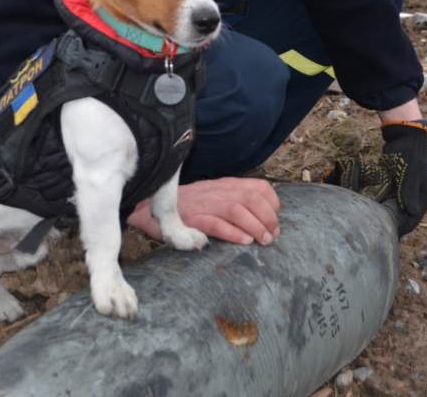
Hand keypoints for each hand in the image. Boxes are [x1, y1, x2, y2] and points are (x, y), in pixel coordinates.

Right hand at [127, 177, 279, 245]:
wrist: (152, 207)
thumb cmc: (188, 207)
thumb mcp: (215, 198)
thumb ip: (235, 202)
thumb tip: (262, 220)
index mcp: (226, 186)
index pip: (258, 187)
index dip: (272, 203)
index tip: (275, 220)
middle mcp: (218, 192)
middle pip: (252, 198)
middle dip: (268, 217)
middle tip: (272, 236)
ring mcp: (205, 204)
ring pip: (237, 209)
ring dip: (255, 226)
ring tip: (262, 241)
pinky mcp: (192, 218)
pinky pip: (215, 223)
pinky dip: (233, 232)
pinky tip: (244, 241)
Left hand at [324, 119, 426, 236]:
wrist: (405, 136)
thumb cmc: (409, 155)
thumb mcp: (410, 173)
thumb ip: (409, 192)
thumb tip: (412, 213)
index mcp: (423, 198)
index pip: (411, 221)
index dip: (399, 230)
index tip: (384, 236)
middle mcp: (416, 198)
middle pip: (403, 218)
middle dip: (391, 226)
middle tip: (374, 233)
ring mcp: (406, 193)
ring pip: (396, 211)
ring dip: (386, 217)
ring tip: (371, 225)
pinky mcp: (397, 187)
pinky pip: (390, 201)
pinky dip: (382, 206)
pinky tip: (370, 210)